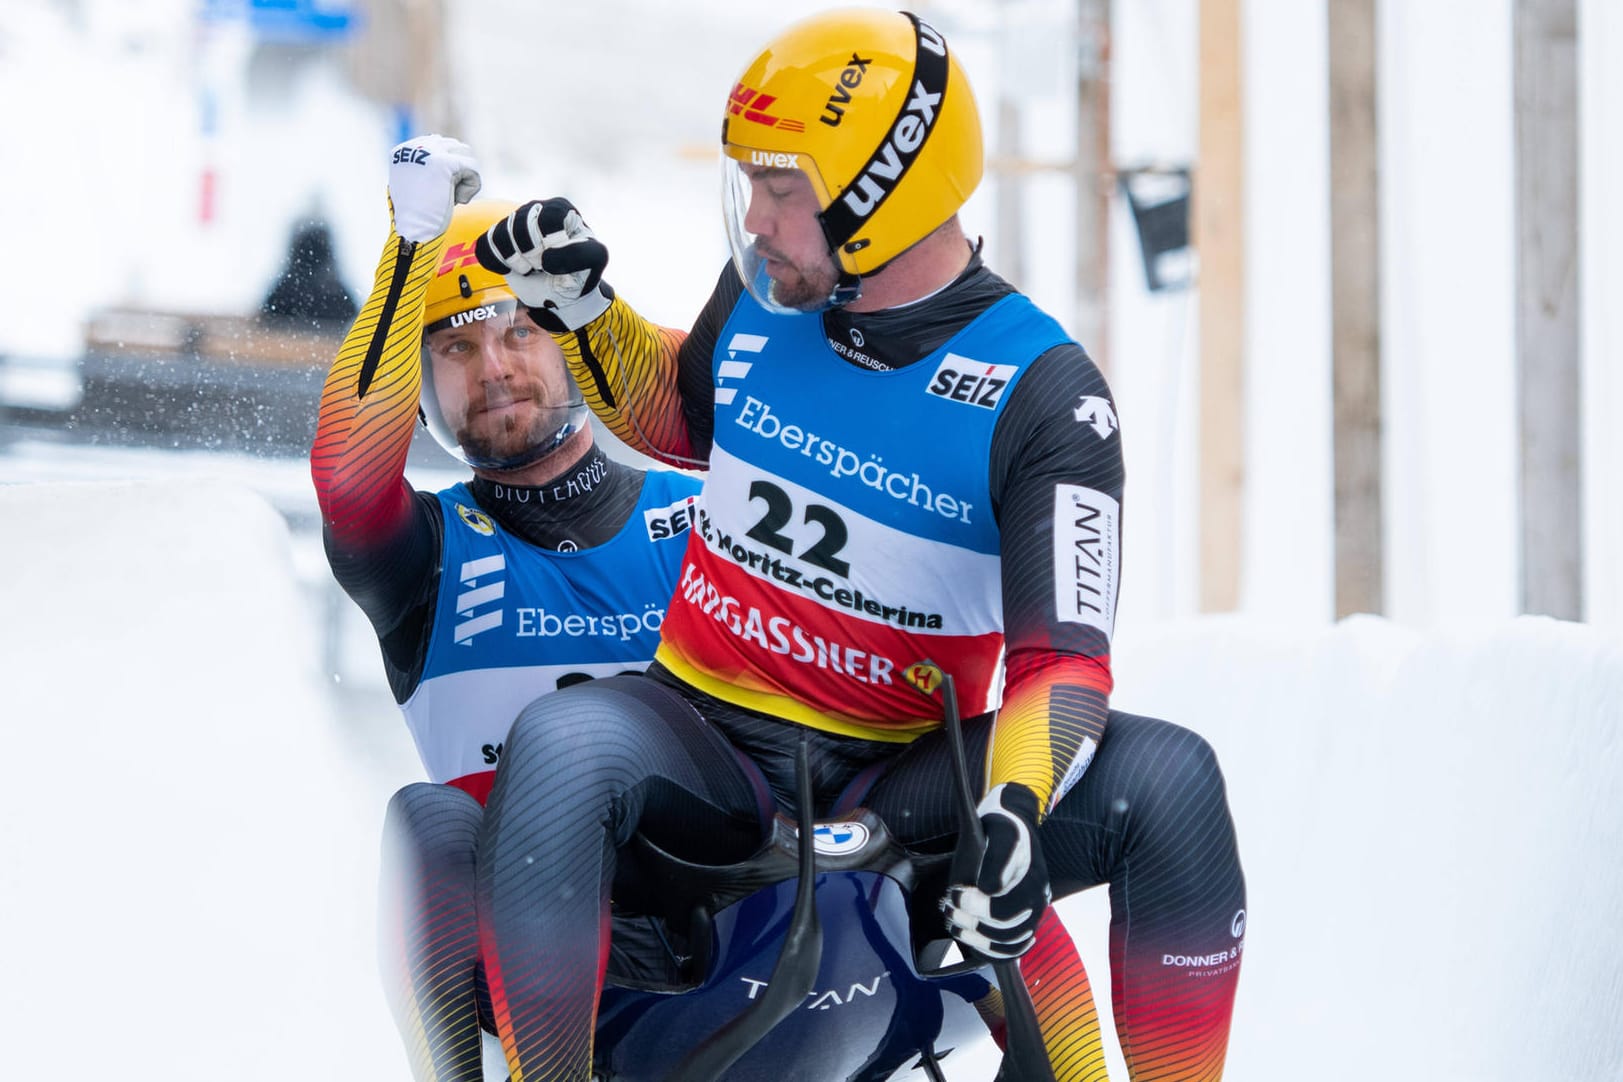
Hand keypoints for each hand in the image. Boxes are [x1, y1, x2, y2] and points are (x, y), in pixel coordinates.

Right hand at [387, 134, 481, 242]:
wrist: (413, 229)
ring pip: (465, 154)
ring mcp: (429, 152)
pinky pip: (473, 167)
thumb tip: (448, 149)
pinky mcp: (445, 162)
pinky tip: (458, 200)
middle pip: (454, 148)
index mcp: (404, 150)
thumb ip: (427, 167)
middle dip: (457, 172)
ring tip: (452, 196)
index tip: (436, 190)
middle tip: (445, 195)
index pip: (439, 145)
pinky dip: (471, 187)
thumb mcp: (417, 184)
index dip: (447, 171)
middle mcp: (414, 147)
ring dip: (464, 177)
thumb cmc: (416, 215)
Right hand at [474, 198, 611, 330]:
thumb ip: (580, 254)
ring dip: (516, 261)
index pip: (548, 217)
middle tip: (543, 266)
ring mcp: (514, 222)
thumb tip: (546, 258)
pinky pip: (486, 246)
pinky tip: (513, 269)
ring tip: (530, 268)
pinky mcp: (498, 237)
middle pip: (521, 226)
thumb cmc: (579, 272)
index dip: (549, 242)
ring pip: (501, 236)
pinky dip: (497, 263)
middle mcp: (535, 209)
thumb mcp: (594, 261)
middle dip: (532, 254)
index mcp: (561, 209)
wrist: (560, 292)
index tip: (557, 257)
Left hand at [942, 783, 1050, 960]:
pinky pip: (1011, 952)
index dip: (974, 906)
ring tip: (954, 922)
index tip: (955, 892)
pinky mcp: (1023, 926)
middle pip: (1006, 931)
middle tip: (949, 907)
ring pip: (1008, 946)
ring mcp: (1032, 916)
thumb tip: (989, 888)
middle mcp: (1037, 901)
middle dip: (971, 923)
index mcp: (1032, 881)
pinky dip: (989, 952)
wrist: (1015, 831)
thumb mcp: (998, 831)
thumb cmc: (1001, 830)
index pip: (1003, 909)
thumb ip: (996, 857)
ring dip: (976, 939)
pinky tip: (970, 938)